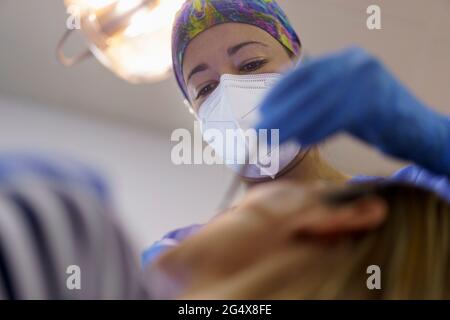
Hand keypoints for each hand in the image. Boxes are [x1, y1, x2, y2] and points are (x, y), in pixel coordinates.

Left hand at [257, 47, 449, 174]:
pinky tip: (299, 142)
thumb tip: (274, 107)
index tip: (260, 108)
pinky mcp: (376, 104)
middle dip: (279, 111)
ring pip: (318, 106)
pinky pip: (335, 121)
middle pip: (307, 89)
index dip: (277, 91)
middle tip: (259, 129)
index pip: (302, 72)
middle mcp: (356, 64)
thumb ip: (316, 96)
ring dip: (291, 125)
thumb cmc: (374, 117)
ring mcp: (368, 82)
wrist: (419, 131)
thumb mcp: (343, 98)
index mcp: (346, 59)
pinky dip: (315, 132)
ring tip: (272, 139)